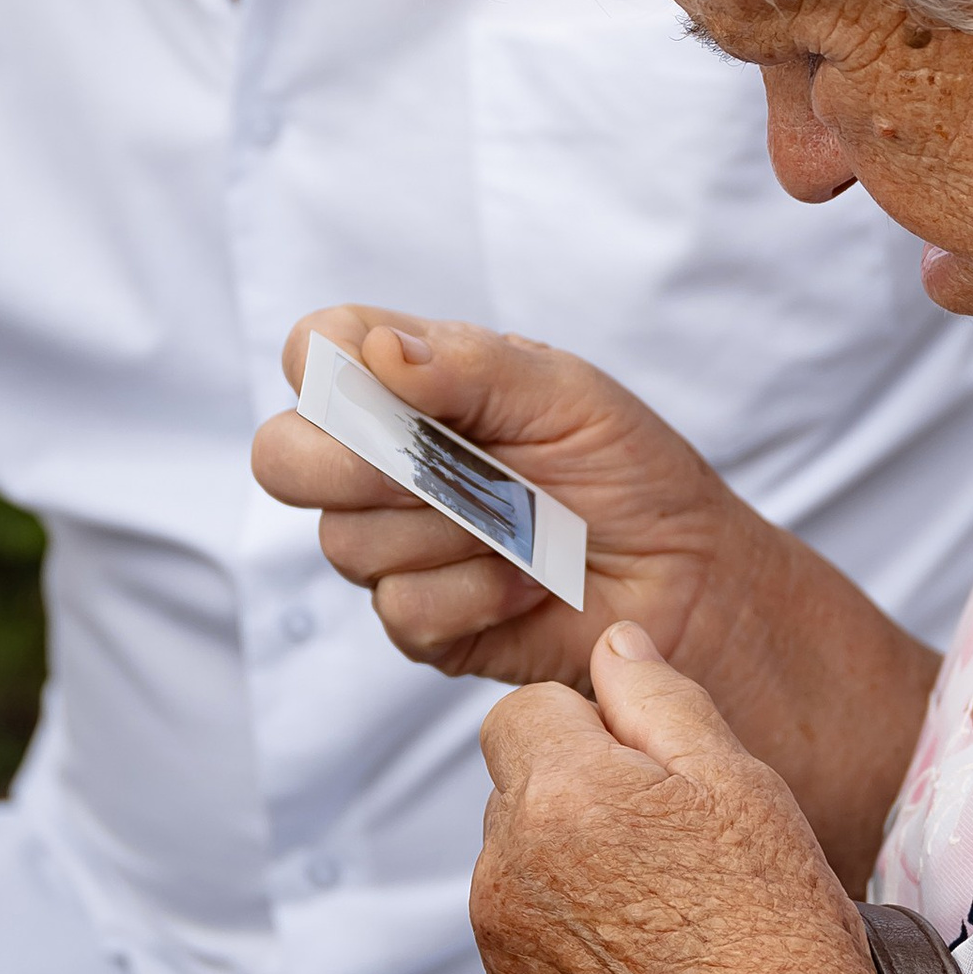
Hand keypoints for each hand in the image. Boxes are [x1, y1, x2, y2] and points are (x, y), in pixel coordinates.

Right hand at [253, 307, 748, 693]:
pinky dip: (477, 593)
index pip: (314, 352)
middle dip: (356, 466)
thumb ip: (472, 366)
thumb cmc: (630, 468)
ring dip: (451, 533)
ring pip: (346, 542)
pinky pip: (401, 608)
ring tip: (528, 525)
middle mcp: (381, 463)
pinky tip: (528, 581)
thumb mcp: (566, 394)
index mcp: (409, 384)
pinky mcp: (417, 622)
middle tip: (443, 471)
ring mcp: (392, 545)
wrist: (689, 575)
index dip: (325, 367)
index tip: (394, 385)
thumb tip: (381, 351)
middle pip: (283, 457)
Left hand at [474, 623, 897, 973]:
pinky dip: (568, 939)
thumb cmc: (776, 925)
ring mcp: (502, 950)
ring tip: (662, 907)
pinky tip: (643, 960)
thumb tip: (612, 643)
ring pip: (518, 865)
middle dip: (576, 794)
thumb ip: (658, 695)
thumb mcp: (739, 779)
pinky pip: (524, 940)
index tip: (650, 772)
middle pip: (516, 788)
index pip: (521, 710)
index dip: (589, 726)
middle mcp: (506, 870)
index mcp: (559, 794)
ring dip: (568, 866)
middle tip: (669, 842)